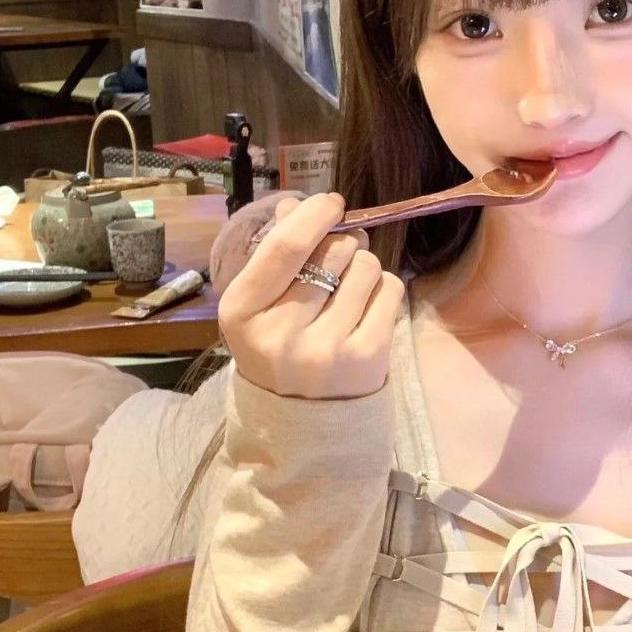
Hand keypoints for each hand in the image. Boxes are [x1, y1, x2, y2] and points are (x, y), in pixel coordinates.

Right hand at [218, 192, 404, 399]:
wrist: (304, 428)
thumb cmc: (279, 355)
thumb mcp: (259, 309)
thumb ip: (274, 256)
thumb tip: (297, 205)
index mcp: (242, 314)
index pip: (285, 247)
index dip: (314, 215)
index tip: (330, 202)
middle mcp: (282, 333)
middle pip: (333, 252)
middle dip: (343, 243)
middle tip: (341, 256)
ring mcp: (327, 349)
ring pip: (366, 267)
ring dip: (363, 267)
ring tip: (350, 290)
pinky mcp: (367, 358)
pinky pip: (389, 291)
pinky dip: (382, 289)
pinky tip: (366, 309)